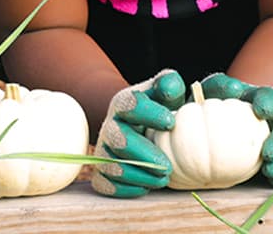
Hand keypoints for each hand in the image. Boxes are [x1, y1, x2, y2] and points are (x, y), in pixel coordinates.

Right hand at [91, 69, 185, 198]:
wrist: (136, 126)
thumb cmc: (157, 107)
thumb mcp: (164, 91)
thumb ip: (170, 84)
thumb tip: (171, 87)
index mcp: (123, 102)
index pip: (132, 104)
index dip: (151, 113)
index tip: (171, 123)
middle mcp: (109, 126)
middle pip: (120, 141)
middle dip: (146, 156)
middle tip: (168, 167)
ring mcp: (102, 151)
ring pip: (114, 166)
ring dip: (141, 176)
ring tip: (164, 179)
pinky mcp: (101, 173)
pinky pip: (107, 185)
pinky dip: (127, 189)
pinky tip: (147, 187)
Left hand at [201, 73, 272, 186]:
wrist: (214, 136)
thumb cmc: (213, 110)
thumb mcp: (212, 93)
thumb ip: (221, 86)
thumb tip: (234, 89)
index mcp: (260, 100)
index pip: (270, 96)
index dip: (269, 102)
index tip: (261, 110)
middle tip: (267, 153)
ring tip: (268, 171)